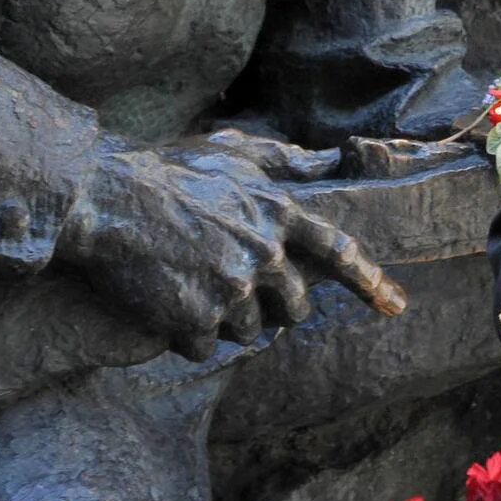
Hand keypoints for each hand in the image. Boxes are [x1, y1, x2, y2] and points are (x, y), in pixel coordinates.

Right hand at [56, 136, 404, 360]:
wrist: (104, 197)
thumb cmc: (166, 172)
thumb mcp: (232, 152)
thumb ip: (283, 161)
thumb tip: (325, 162)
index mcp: (279, 212)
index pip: (340, 251)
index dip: (371, 282)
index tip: (396, 306)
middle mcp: (265, 253)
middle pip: (295, 309)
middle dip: (273, 308)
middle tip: (235, 291)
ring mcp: (231, 288)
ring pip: (250, 333)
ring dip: (225, 321)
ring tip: (190, 285)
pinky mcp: (195, 318)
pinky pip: (205, 348)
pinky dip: (187, 335)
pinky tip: (165, 303)